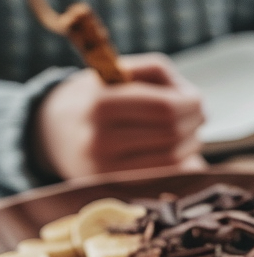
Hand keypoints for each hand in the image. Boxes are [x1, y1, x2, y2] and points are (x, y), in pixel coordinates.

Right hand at [33, 54, 206, 180]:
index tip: (196, 99)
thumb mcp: (120, 70)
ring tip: (187, 131)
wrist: (53, 131)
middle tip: (197, 114)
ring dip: (192, 143)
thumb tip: (193, 101)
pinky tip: (181, 151)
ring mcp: (104, 168)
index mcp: (99, 103)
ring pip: (172, 158)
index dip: (190, 103)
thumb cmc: (98, 95)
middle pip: (172, 133)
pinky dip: (182, 164)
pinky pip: (164, 177)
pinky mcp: (113, 186)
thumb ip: (159, 72)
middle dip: (194, 121)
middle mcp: (98, 139)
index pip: (164, 107)